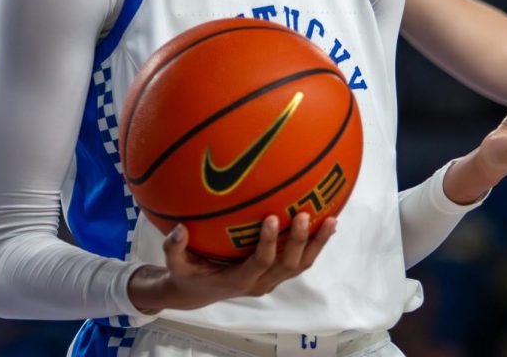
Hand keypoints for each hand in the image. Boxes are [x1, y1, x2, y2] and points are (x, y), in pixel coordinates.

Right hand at [127, 213, 336, 312]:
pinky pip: (301, 260)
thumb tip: (178, 228)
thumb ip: (174, 249)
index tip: (272, 217)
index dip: (268, 243)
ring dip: (317, 243)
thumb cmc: (188, 274)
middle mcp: (260, 282)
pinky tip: (329, 222)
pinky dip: (316, 243)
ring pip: (300, 264)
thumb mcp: (175, 265)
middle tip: (304, 213)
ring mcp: (272, 279)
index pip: (259, 262)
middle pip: (287, 265)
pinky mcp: (278, 272)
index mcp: (238, 280)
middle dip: (298, 241)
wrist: (198, 292)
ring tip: (332, 220)